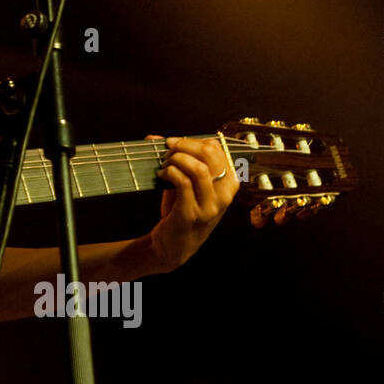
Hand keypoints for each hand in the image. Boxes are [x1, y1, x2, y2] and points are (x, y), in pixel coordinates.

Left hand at [143, 134, 237, 272]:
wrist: (174, 245)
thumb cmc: (182, 210)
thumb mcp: (187, 184)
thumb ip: (177, 160)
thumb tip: (154, 137)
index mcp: (229, 183)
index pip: (217, 149)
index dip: (193, 141)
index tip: (174, 143)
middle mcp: (225, 195)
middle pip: (210, 155)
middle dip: (184, 145)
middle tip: (167, 149)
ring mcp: (210, 206)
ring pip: (199, 168)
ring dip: (176, 160)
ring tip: (165, 164)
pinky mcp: (192, 214)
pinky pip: (183, 183)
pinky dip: (170, 173)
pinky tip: (161, 175)